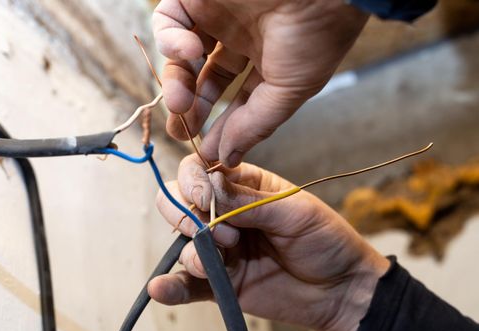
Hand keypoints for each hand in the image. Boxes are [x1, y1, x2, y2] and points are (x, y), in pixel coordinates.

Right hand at [150, 154, 389, 330]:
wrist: (341, 289)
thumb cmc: (325, 240)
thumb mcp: (292, 212)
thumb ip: (247, 201)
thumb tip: (208, 186)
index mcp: (242, 186)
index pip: (199, 171)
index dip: (192, 180)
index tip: (203, 196)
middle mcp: (225, 215)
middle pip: (180, 203)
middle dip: (186, 214)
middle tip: (220, 232)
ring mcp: (220, 249)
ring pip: (182, 243)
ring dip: (193, 249)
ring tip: (227, 255)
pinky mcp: (220, 282)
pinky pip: (187, 284)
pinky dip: (171, 286)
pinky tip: (160, 288)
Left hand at [152, 0, 367, 166]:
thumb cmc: (315, 32)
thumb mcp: (288, 90)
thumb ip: (255, 124)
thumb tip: (228, 158)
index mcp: (270, 61)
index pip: (238, 100)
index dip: (223, 126)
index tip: (209, 152)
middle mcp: (242, 40)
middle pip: (207, 81)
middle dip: (192, 109)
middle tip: (180, 132)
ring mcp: (219, 17)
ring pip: (184, 57)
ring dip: (178, 83)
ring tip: (179, 102)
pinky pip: (170, 20)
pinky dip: (170, 40)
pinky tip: (189, 50)